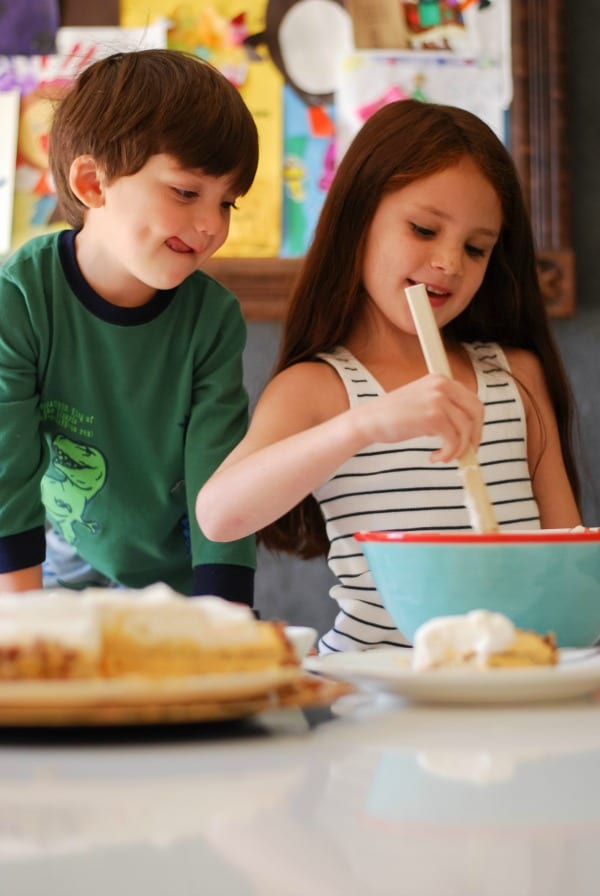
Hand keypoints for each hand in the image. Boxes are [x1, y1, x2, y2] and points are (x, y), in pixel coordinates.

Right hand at [354, 373, 483, 462]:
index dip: (476, 423)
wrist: (369, 420)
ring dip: (459, 449)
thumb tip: (468, 431)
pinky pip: (454, 440)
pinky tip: (436, 457)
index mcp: (441, 379)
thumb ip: (444, 407)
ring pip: (466, 429)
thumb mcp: (423, 402)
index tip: (471, 439)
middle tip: (467, 452)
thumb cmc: (393, 416)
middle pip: (476, 412)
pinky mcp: (434, 417)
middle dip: (475, 436)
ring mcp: (438, 400)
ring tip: (444, 457)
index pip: (472, 400)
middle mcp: (442, 385)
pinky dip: (449, 454)